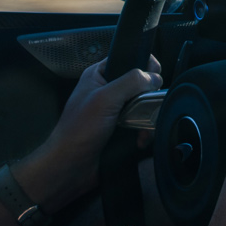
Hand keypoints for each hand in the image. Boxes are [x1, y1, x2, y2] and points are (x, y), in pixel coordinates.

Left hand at [10, 56, 161, 212]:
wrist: (70, 166)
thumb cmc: (78, 131)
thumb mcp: (105, 99)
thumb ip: (131, 82)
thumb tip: (153, 76)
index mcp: (98, 75)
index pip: (127, 59)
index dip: (143, 64)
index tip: (155, 75)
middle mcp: (107, 91)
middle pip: (140, 84)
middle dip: (148, 98)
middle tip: (146, 107)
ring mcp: (114, 111)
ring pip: (143, 106)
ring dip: (147, 119)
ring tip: (142, 131)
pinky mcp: (120, 130)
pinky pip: (141, 125)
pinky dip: (144, 132)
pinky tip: (139, 140)